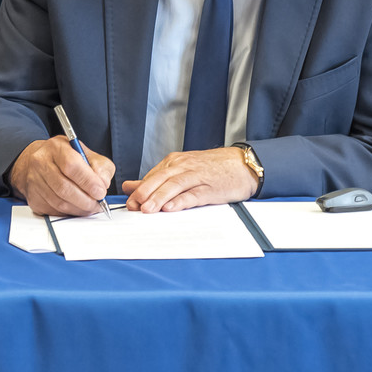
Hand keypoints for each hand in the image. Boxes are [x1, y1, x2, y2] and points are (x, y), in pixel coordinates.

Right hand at [10, 137, 114, 216]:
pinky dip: (70, 212)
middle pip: (64, 188)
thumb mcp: (85, 152)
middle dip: (86, 200)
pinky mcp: (33, 198)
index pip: (71, 165)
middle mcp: (41, 163)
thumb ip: (99, 166)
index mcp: (56, 148)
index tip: (100, 192)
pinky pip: (54, 211)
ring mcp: (34, 182)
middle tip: (98, 204)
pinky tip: (77, 208)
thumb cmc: (63, 157)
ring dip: (79, 208)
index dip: (88, 181)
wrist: (35, 162)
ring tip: (90, 207)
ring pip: (59, 203)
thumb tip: (103, 184)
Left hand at [122, 147, 256, 212]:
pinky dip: (181, 201)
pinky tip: (171, 208)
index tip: (128, 203)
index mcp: (175, 162)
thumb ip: (155, 179)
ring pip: (174, 185)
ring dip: (159, 198)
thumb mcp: (182, 170)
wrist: (243, 164)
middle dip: (144, 193)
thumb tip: (129, 186)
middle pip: (160, 178)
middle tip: (133, 207)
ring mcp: (197, 176)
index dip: (139, 190)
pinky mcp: (210, 188)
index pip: (152, 176)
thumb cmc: (213, 169)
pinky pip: (193, 194)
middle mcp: (184, 166)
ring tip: (147, 209)